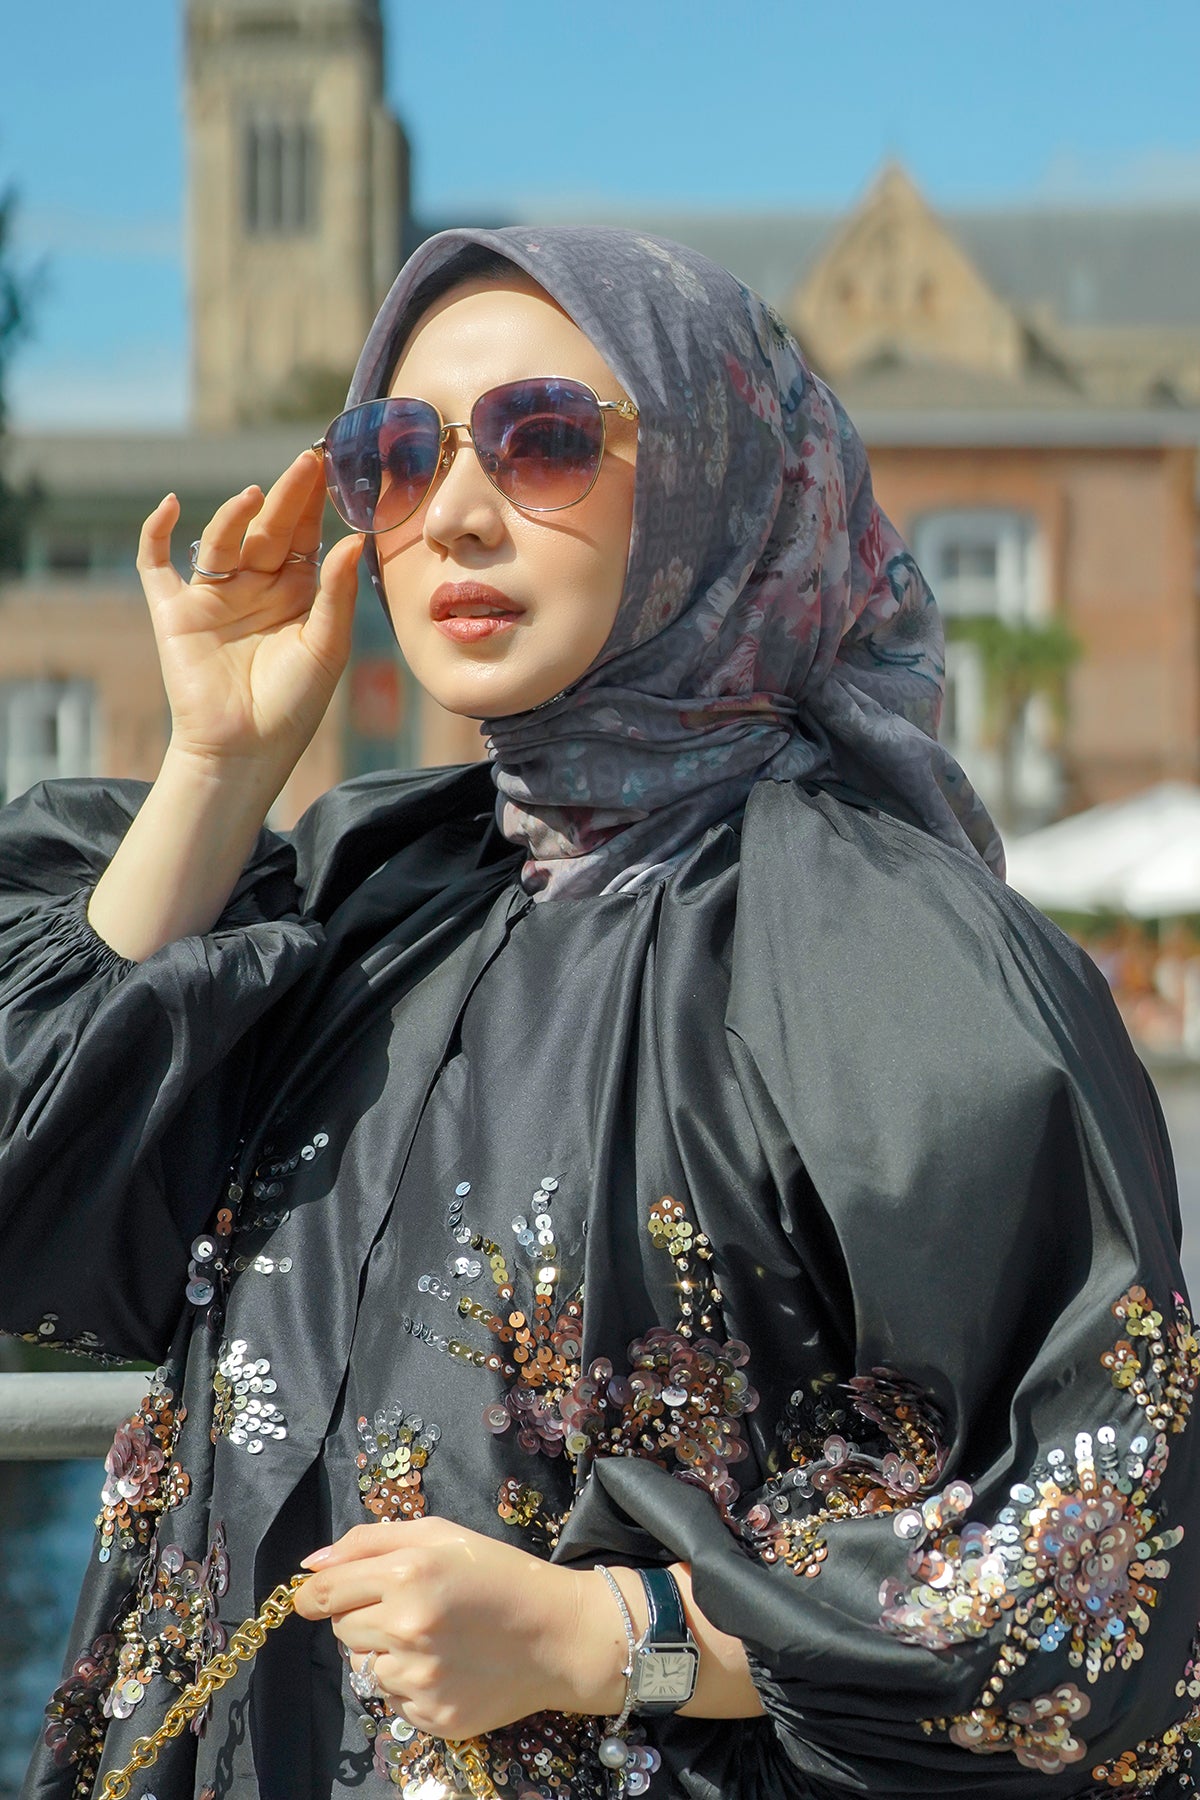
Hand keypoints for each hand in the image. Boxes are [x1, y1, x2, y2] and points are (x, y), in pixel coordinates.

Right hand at [136, 450, 363, 779]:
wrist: (244, 751)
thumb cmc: (293, 705)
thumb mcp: (326, 647)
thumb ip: (336, 594)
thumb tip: (355, 541)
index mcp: (297, 594)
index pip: (306, 537)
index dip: (317, 505)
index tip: (334, 470)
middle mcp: (256, 587)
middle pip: (270, 530)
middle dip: (288, 497)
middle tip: (308, 461)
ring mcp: (214, 596)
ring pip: (221, 539)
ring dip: (235, 514)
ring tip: (257, 495)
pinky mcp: (174, 611)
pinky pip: (156, 564)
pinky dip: (155, 533)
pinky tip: (170, 505)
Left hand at [294, 1517, 628, 1739]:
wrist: (558, 1635)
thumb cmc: (497, 1573)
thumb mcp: (439, 1534)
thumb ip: (369, 1541)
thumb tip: (311, 1565)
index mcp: (408, 1573)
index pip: (323, 1594)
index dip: (314, 1596)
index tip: (319, 1598)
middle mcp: (407, 1628)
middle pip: (340, 1630)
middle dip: (363, 1617)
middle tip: (409, 1607)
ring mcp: (419, 1679)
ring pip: (364, 1669)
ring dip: (385, 1654)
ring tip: (434, 1639)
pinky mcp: (432, 1718)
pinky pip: (392, 1702)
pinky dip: (409, 1687)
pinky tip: (446, 1667)